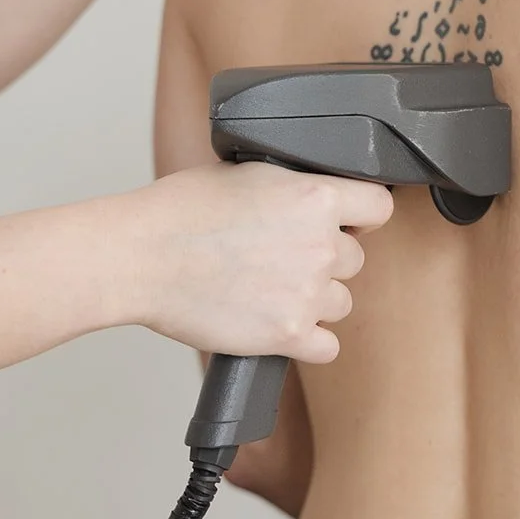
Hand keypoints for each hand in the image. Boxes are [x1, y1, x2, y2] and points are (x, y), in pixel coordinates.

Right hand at [131, 162, 393, 362]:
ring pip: (340, 302)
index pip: (378, 207)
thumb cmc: (180, 211)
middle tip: (283, 257)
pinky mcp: (288, 334)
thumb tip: (306, 195)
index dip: (361, 216)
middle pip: (355, 260)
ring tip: (270, 289)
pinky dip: (308, 340)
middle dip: (325, 259)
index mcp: (316, 198)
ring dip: (314, 299)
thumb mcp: (247, 172)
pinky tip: (279, 324)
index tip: (346, 223)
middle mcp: (321, 246)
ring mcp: (307, 294)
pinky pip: (327, 346)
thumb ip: (291, 187)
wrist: (141, 256)